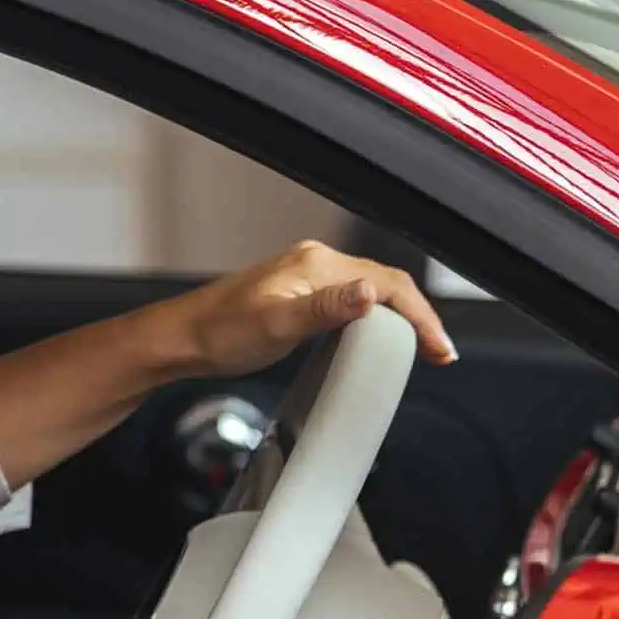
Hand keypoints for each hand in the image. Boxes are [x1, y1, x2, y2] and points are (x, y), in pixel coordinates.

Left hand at [166, 239, 457, 378]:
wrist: (178, 340)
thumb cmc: (218, 334)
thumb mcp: (276, 325)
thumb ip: (326, 309)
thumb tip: (372, 293)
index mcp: (317, 264)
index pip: (390, 284)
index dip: (421, 317)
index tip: (439, 350)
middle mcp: (315, 263)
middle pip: (386, 285)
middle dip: (417, 318)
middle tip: (438, 354)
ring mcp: (306, 278)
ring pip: (370, 294)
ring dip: (398, 319)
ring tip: (420, 350)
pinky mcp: (297, 296)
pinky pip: (349, 303)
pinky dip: (373, 321)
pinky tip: (377, 341)